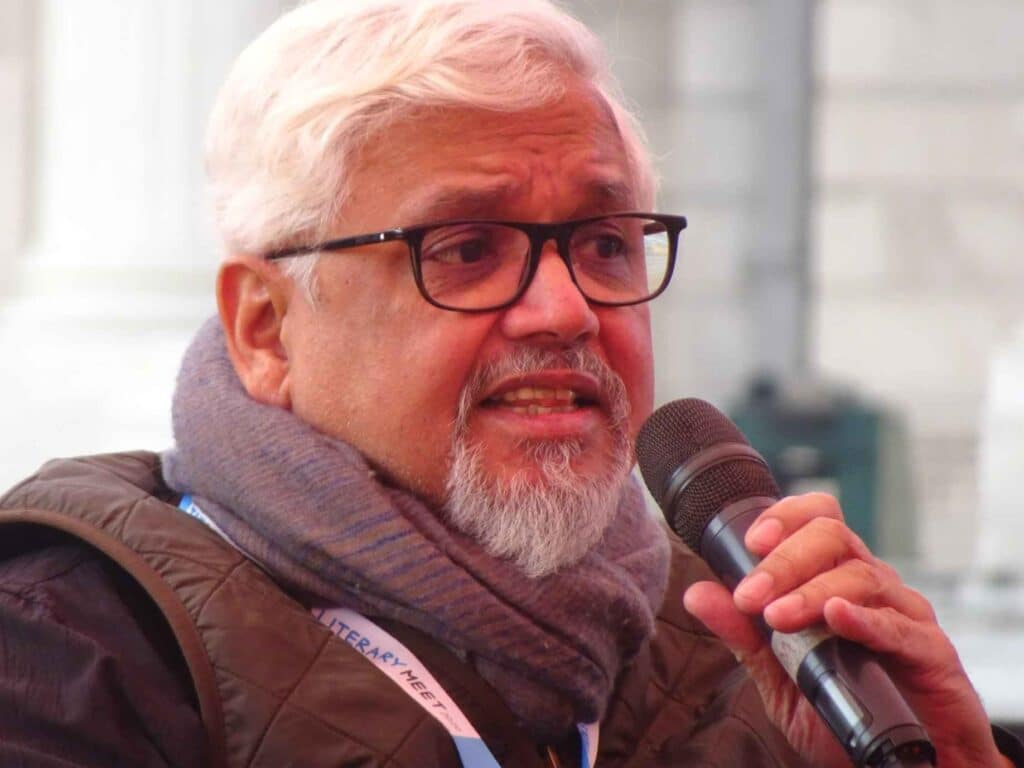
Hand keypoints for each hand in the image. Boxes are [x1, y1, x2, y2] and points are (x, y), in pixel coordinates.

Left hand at [682, 493, 1010, 767]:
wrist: (902, 764)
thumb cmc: (844, 710)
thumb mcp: (780, 676)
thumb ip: (744, 635)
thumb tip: (696, 594)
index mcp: (838, 576)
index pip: (817, 519)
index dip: (785, 518)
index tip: (751, 543)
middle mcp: (872, 584)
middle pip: (833, 537)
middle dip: (784, 562)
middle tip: (750, 597)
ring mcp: (905, 613)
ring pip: (860, 576)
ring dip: (812, 593)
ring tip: (778, 618)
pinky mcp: (932, 651)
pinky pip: (899, 626)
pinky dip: (865, 619)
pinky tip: (837, 618)